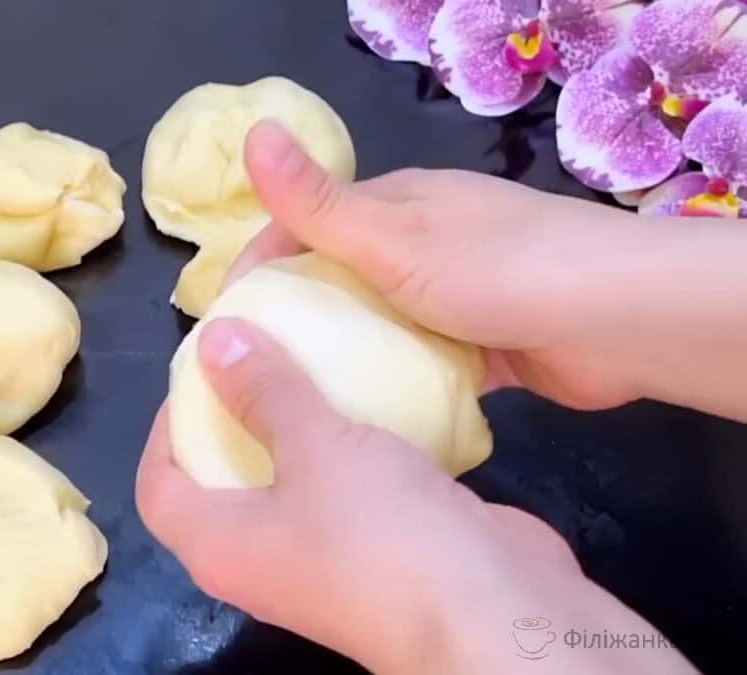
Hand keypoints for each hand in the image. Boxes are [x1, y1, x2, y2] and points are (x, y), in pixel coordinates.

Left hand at [137, 318, 696, 673]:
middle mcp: (260, 561)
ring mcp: (322, 562)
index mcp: (218, 545)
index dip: (163, 429)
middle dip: (235, 418)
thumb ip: (263, 389)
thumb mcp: (315, 445)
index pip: (157, 488)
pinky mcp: (380, 552)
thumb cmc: (377, 529)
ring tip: (314, 362)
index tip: (198, 373)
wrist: (492, 612)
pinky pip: (349, 492)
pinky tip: (373, 397)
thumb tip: (211, 336)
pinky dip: (353, 448)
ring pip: (293, 484)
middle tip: (260, 355)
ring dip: (301, 428)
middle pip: (222, 483)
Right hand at [229, 120, 673, 410]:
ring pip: (378, 327)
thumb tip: (253, 132)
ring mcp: (454, 296)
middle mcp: (421, 244)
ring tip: (297, 407)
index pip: (305, 227)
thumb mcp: (390, 238)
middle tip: (254, 378)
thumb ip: (318, 203)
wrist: (615, 321)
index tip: (226, 326)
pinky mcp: (482, 346)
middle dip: (295, 321)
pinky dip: (393, 385)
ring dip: (344, 358)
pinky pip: (419, 364)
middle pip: (339, 280)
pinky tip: (364, 421)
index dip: (258, 269)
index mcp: (396, 205)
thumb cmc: (494, 270)